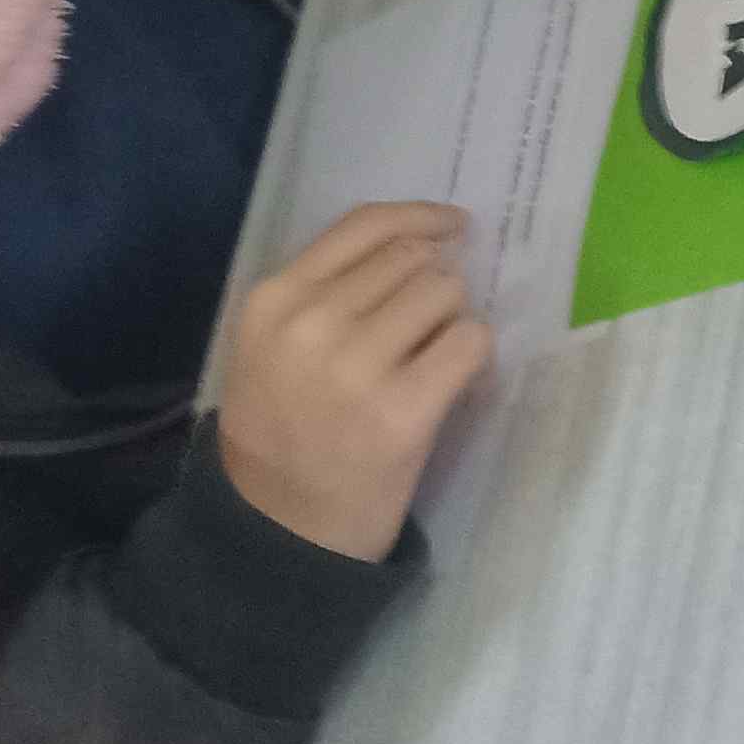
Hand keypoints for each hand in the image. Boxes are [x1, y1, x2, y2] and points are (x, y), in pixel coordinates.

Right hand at [219, 202, 491, 561]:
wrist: (279, 527)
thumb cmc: (283, 429)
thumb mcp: (271, 346)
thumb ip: (327, 292)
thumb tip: (426, 241)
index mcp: (274, 301)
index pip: (365, 225)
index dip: (422, 216)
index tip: (454, 225)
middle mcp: (312, 324)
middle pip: (415, 259)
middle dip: (433, 285)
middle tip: (423, 329)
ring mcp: (357, 368)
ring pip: (447, 294)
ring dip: (451, 320)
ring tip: (426, 360)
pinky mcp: (404, 410)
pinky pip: (471, 342)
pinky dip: (472, 355)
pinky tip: (448, 381)